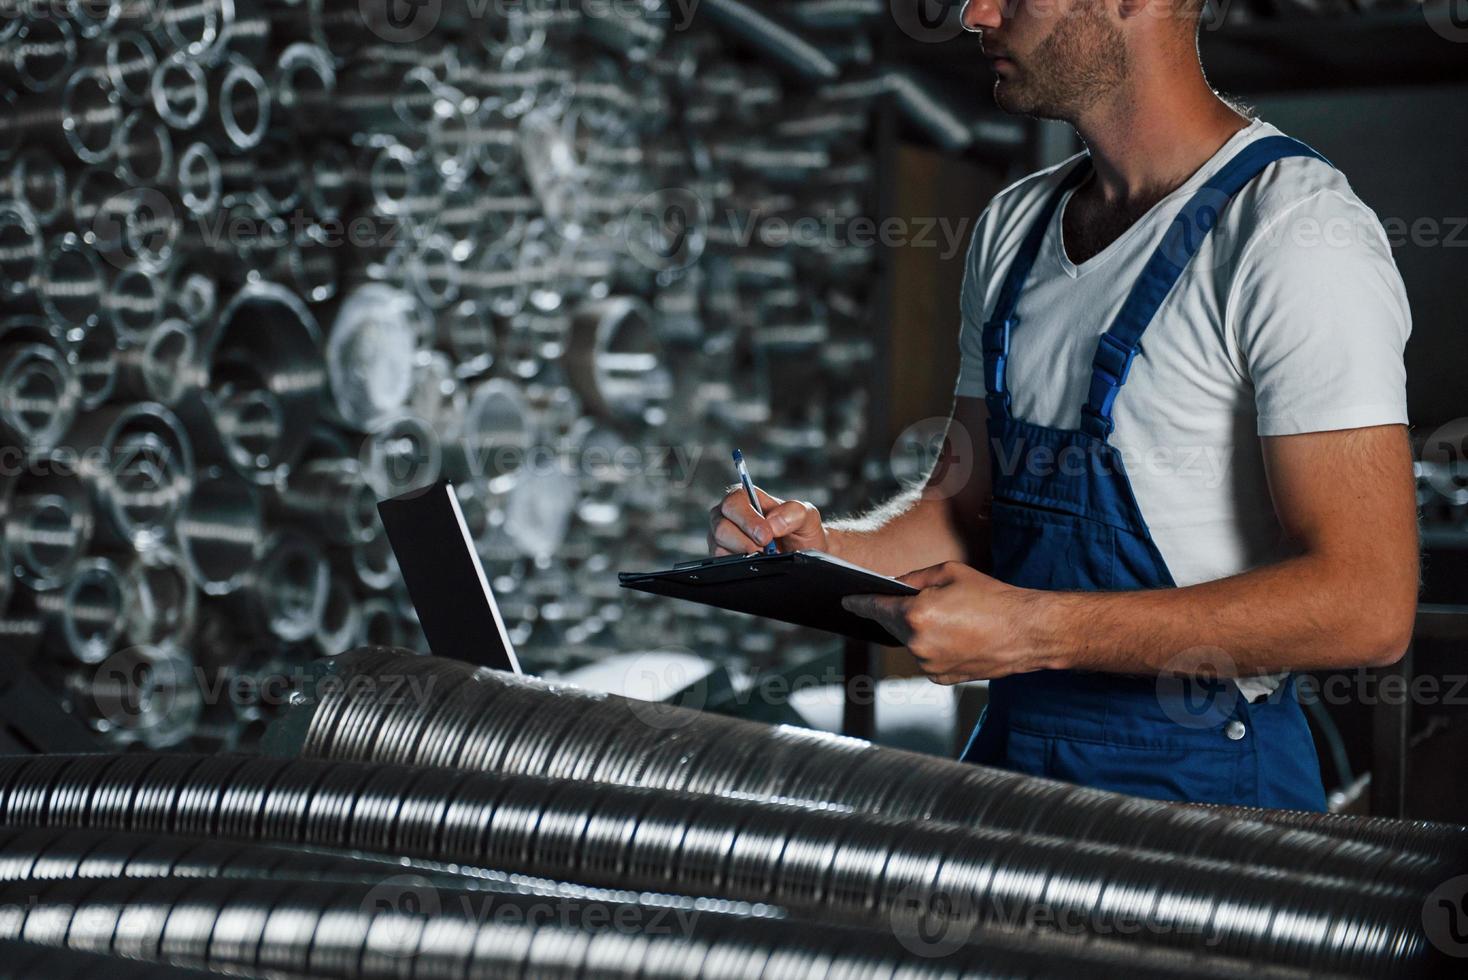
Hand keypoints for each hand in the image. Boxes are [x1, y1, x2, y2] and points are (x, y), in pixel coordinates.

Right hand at [708, 485, 827, 555]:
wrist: (802, 556)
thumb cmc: (801, 531)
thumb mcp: (807, 516)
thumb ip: (793, 512)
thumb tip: (772, 523)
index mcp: (746, 497)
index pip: (733, 502)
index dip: (748, 520)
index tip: (766, 536)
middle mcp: (729, 515)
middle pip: (722, 526)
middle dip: (745, 540)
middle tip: (766, 548)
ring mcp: (723, 536)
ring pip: (720, 545)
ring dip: (745, 553)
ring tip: (764, 554)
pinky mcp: (722, 555)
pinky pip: (721, 561)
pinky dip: (741, 564)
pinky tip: (756, 561)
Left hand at [841, 562, 1047, 683]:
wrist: (1026, 632)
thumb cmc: (992, 597)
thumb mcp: (949, 572)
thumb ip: (913, 579)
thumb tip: (892, 587)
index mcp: (915, 615)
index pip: (875, 607)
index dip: (859, 602)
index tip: (846, 601)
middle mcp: (917, 645)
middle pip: (891, 625)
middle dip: (898, 612)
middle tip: (920, 601)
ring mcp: (928, 665)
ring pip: (909, 643)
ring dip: (917, 630)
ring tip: (948, 617)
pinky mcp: (940, 678)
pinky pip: (925, 658)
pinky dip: (931, 646)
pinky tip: (953, 634)